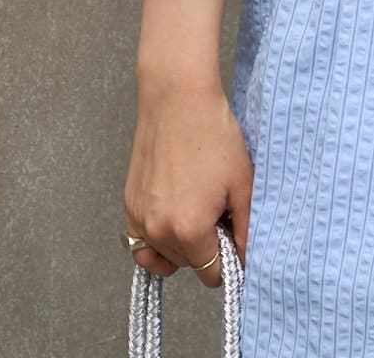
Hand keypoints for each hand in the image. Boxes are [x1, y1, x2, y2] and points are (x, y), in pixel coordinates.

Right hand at [123, 72, 253, 285]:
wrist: (178, 100)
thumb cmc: (214, 136)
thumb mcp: (242, 183)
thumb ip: (245, 228)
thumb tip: (245, 258)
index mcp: (189, 229)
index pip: (210, 273)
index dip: (228, 260)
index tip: (233, 237)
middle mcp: (158, 230)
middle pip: (187, 264)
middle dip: (205, 246)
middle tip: (217, 209)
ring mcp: (138, 218)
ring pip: (163, 254)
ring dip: (180, 243)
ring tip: (196, 208)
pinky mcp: (128, 203)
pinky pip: (141, 240)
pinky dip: (157, 235)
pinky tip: (173, 209)